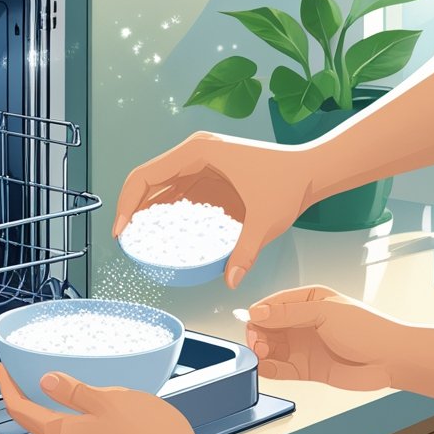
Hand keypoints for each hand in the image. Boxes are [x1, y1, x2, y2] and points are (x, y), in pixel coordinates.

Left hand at [0, 364, 219, 433]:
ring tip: (65, 391)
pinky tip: (95, 415)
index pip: (21, 411)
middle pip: (39, 424)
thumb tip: (46, 381)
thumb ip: (74, 391)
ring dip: (58, 413)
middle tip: (30, 375)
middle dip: (31, 399)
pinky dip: (78, 427)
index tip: (2, 370)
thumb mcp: (110, 401)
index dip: (8, 388)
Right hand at [113, 132, 317, 287]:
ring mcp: (200, 164)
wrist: (312, 169)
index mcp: (198, 152)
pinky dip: (165, 212)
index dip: (126, 203)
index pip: (145, 175)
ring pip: (159, 187)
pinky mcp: (208, 175)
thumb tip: (230, 280)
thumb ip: (246, 251)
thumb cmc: (290, 180)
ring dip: (146, 211)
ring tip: (138, 241)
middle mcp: (194, 153)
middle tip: (125, 241)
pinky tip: (163, 234)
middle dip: (130, 209)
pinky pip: (177, 192)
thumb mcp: (266, 219)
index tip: (121, 230)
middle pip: (147, 179)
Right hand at [244, 285, 403, 390]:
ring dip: (261, 352)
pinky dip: (268, 369)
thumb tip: (256, 312)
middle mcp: (301, 323)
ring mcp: (303, 346)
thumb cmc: (367, 329)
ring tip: (262, 355)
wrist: (391, 359)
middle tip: (258, 343)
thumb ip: (289, 313)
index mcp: (307, 301)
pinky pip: (279, 369)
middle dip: (257, 334)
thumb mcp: (325, 312)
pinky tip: (265, 368)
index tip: (252, 322)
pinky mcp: (305, 369)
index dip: (259, 313)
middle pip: (266, 327)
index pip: (272, 305)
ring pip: (270, 348)